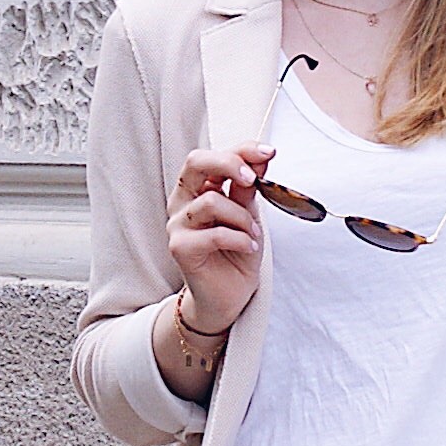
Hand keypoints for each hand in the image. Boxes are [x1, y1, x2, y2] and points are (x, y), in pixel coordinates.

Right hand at [167, 141, 275, 337]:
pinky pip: (215, 233)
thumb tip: (261, 157)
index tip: (268, 152)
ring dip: (242, 217)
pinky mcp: (180, 248)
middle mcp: (182, 201)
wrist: (229, 296)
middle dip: (229, 164)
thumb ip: (248, 188)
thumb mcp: (249, 215)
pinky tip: (248, 247)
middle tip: (252, 180)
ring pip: (211, 202)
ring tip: (253, 234)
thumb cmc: (237, 253)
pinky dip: (240, 239)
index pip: (213, 156)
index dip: (241, 149)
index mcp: (197, 188)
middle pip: (195, 162)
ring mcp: (177, 224)